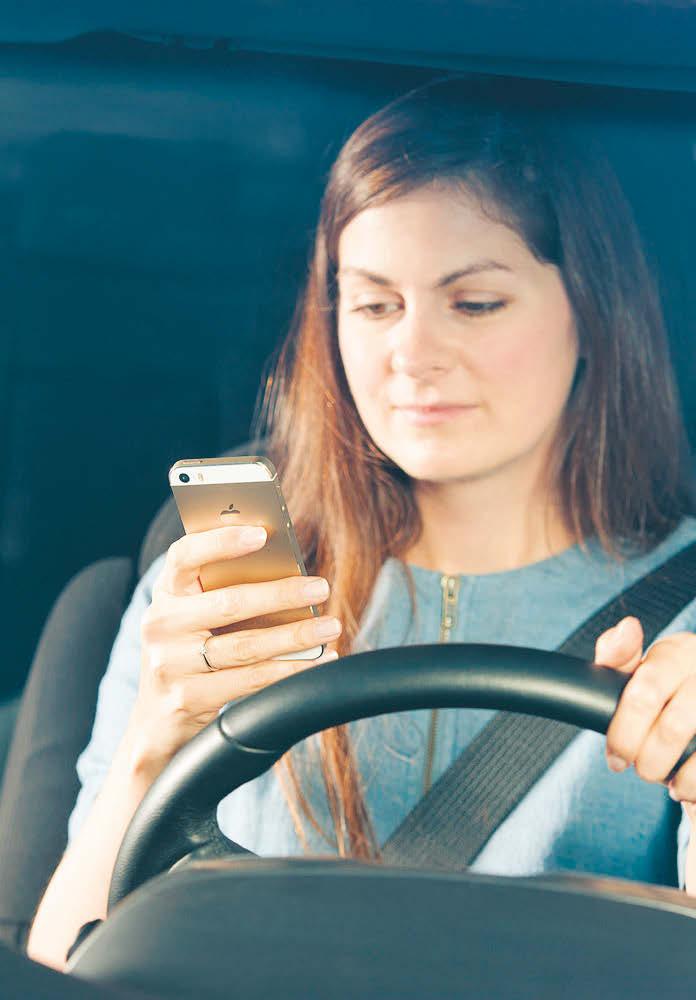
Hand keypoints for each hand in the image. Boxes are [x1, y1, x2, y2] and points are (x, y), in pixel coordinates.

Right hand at [128, 525, 341, 782]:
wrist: (156, 720)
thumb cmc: (191, 652)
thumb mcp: (194, 616)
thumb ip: (223, 590)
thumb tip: (288, 569)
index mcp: (166, 593)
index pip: (185, 556)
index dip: (220, 542)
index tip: (261, 534)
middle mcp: (162, 625)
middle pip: (228, 603)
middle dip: (281, 594)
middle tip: (320, 588)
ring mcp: (171, 664)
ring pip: (245, 646)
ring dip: (295, 636)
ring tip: (329, 627)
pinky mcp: (188, 699)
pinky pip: (250, 682)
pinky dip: (290, 671)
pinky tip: (318, 661)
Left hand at [595, 616, 695, 824]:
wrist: (693, 707)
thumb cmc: (663, 691)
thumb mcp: (638, 669)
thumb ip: (618, 655)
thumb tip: (628, 627)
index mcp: (680, 651)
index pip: (646, 691)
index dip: (625, 732)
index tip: (616, 757)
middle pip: (673, 727)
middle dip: (648, 759)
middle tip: (636, 769)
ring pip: (692, 745)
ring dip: (673, 774)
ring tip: (663, 779)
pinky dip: (693, 785)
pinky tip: (685, 787)